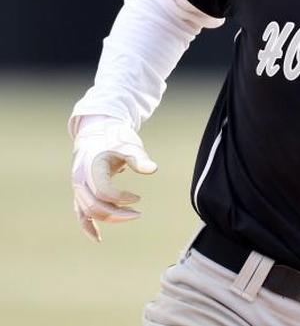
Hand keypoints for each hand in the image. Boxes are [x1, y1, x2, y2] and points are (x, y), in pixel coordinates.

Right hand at [70, 118, 157, 241]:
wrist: (97, 131)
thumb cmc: (115, 137)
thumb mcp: (129, 144)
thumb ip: (139, 158)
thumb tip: (152, 170)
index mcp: (91, 167)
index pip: (103, 191)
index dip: (121, 198)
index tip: (137, 198)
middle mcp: (80, 179)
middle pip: (93, 205)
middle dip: (116, 214)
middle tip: (138, 213)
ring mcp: (78, 186)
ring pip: (87, 211)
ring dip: (109, 218)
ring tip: (132, 215)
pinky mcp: (81, 191)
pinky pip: (80, 212)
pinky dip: (88, 225)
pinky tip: (98, 238)